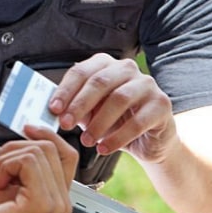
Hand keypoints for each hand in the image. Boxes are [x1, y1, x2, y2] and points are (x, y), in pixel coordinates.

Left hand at [0, 127, 76, 212]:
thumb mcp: (10, 185)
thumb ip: (26, 166)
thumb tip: (28, 139)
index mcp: (57, 197)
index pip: (67, 154)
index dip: (48, 135)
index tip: (27, 128)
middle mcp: (62, 202)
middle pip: (49, 147)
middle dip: (13, 148)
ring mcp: (55, 203)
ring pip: (36, 150)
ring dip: (4, 159)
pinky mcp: (41, 203)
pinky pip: (26, 161)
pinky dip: (4, 165)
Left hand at [48, 54, 176, 161]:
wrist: (148, 140)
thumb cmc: (111, 121)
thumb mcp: (88, 112)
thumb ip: (71, 106)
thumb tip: (49, 109)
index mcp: (105, 63)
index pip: (81, 72)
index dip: (65, 90)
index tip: (53, 109)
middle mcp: (127, 68)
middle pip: (99, 82)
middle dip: (79, 105)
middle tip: (65, 124)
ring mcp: (147, 84)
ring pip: (119, 99)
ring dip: (98, 123)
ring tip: (86, 141)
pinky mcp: (162, 104)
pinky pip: (138, 121)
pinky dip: (117, 137)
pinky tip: (104, 148)